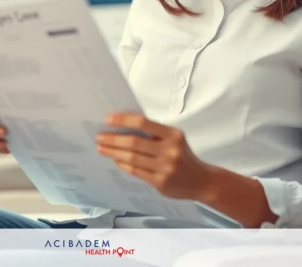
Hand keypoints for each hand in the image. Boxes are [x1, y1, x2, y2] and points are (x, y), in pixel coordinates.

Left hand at [96, 113, 210, 200]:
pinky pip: (136, 171)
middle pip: (134, 142)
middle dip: (113, 139)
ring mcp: (165, 168)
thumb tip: (124, 127)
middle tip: (99, 137)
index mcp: (173, 135)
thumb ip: (155, 134)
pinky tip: (115, 160)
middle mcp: (170, 150)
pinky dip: (123, 164)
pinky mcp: (160, 182)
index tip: (107, 120)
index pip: (143, 123)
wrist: (202, 181)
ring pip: (132, 158)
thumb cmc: (184, 156)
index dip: (123, 120)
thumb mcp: (175, 139)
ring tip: (102, 148)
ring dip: (113, 152)